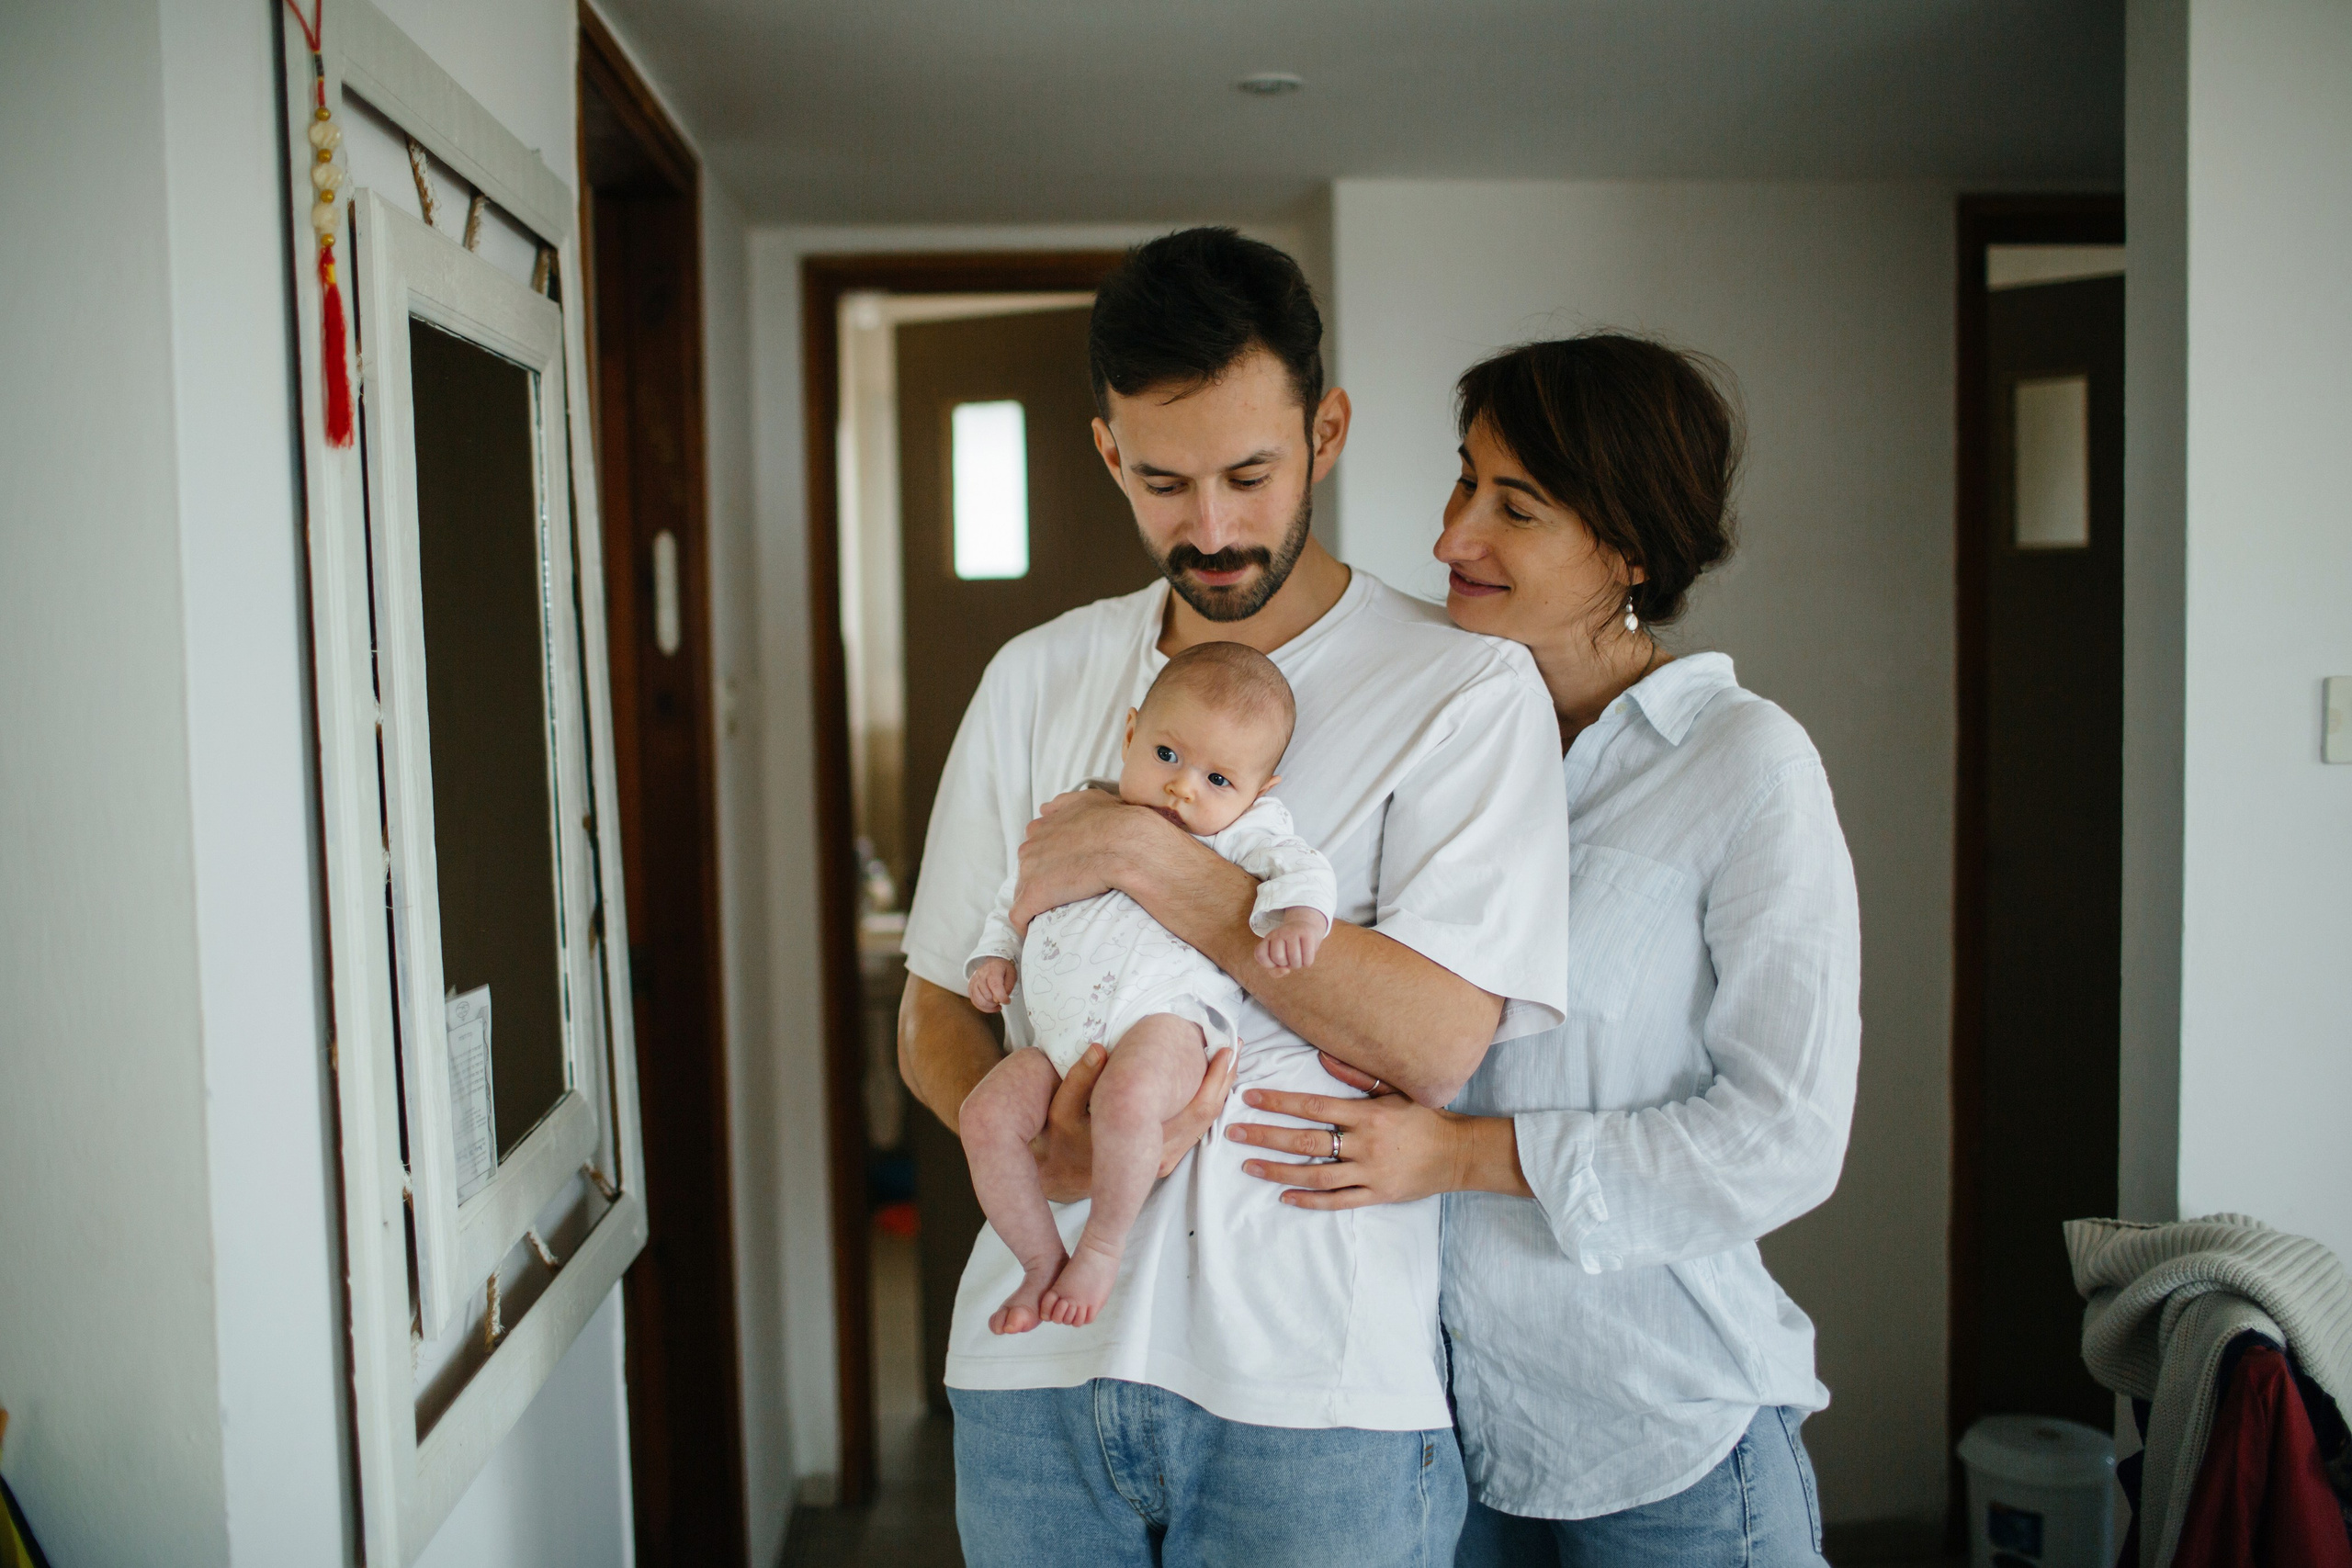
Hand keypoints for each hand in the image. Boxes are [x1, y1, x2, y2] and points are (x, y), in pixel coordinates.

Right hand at [967, 958, 1016, 1013]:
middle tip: (1002, 999)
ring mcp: (974, 981)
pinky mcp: (970, 988)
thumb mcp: (1012, 974)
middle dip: (997, 1001)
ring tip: (997, 1002)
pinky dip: (984, 1007)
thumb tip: (1002, 999)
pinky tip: (991, 1006)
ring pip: (980, 1001)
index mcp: (993, 969)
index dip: (1001, 997)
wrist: (993, 963)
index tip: (1007, 1001)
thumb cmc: (1003, 969)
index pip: (995, 986)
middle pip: (987, 996)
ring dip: (990, 1006)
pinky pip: (975, 1002)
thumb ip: (1008, 987)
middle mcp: (981, 975)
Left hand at [1009, 788, 1175, 933]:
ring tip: (1054, 915)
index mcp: (1042, 827)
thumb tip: (1046, 808)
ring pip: (1022, 893)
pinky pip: (1020, 916)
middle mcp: (1030, 846)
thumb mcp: (1089, 800)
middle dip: (1040, 883)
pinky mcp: (1035, 895)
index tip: (1062, 872)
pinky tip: (1035, 932)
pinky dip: (1026, 924)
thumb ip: (1065, 803)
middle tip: (1063, 895)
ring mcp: (1029, 871)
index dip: (1047, 863)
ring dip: (1035, 904)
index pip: (1034, 849)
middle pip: (1026, 871)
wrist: (1126, 845)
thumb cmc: (1115, 822)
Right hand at [1030, 1042, 1236, 1204]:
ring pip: (1204, 1124)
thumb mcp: (1062, 1111)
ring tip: (1229, 1056)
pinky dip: (1206, 1102)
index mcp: (1144, 1145)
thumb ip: (1080, 1080)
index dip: (1216, 1079)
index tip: (1225, 1047)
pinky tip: (1210, 1080)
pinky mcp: (1164, 1157)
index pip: (1196, 1110)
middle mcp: (1161, 1156)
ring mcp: (1165, 1160)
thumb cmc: (1061, 1141)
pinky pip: (1194, 1129)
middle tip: (1236, 1044)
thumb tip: (1098, 1049)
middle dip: (1225, 1078)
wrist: (1061, 1177)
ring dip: (1219, 1089)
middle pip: (1208, 1115)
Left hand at [1227, 1068, 1479, 1209]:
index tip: (1250, 1097)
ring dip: (1278, 1170)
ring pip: (1315, 1174)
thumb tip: (1321, 1056)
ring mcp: (1369, 1172)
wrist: (1457, 1154)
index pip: (1313, 1105)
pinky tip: (1284, 1195)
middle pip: (1306, 1140)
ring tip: (1248, 1165)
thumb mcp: (1394, 1090)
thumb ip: (1357, 1075)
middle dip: (1266, 1135)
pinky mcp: (1375, 1195)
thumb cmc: (1424, 1117)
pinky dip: (1309, 1199)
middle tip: (1234, 1133)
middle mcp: (1364, 1143)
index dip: (1279, 1101)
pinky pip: (1336, 1200)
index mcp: (1366, 1113)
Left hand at [1254, 909, 1328, 975]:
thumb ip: (1275, 971)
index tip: (1276, 961)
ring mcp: (1292, 931)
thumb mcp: (1278, 959)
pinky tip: (1306, 956)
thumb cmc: (1290, 948)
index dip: (1268, 964)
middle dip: (1285, 964)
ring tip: (1298, 957)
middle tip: (1289, 957)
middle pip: (1278, 958)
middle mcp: (1278, 933)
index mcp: (1268, 938)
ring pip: (1294, 959)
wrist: (1306, 928)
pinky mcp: (1307, 933)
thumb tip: (1286, 970)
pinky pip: (1307, 959)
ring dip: (1297, 964)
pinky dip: (1307, 962)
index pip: (1260, 954)